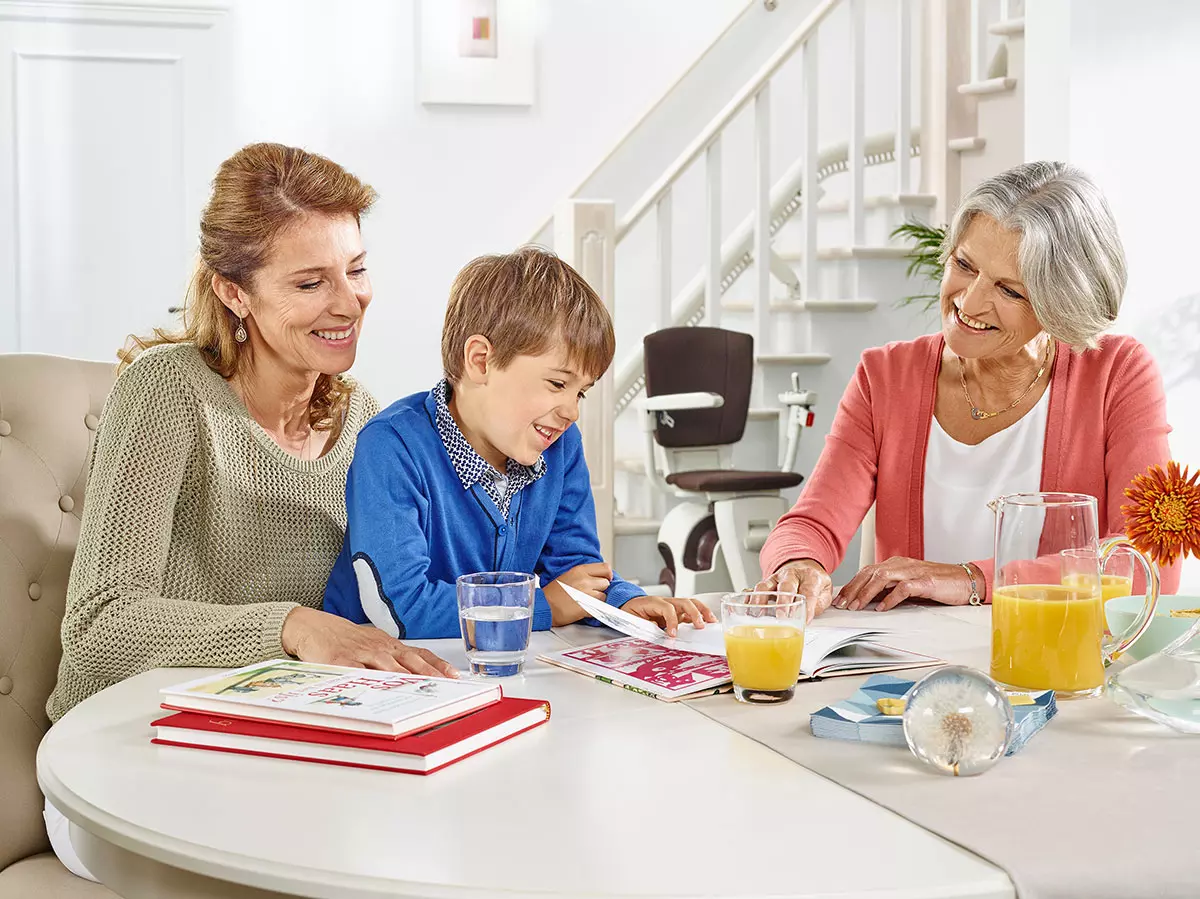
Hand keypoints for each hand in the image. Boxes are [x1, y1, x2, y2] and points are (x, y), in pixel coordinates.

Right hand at [281, 606, 457, 677]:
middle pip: (409, 663)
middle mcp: (380, 648)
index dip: (438, 665)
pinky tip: (377, 694)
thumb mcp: (374, 646)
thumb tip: (418, 680)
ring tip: (420, 693)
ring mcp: (361, 653)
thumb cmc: (347, 640)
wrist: (314, 627)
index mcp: (390, 646)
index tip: (455, 677)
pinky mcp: (341, 660)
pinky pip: (356, 673)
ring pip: (387, 668)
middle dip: (429, 676)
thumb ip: (393, 661)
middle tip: (444, 688)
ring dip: (405, 681)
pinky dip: (367, 683)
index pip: (420, 655)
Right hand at [544, 562, 612, 625]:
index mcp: (580, 570)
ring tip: (586, 601)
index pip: (605, 568)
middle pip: (606, 582)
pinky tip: (585, 609)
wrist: (544, 606)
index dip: (607, 575)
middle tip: (592, 593)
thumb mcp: (568, 575)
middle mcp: (585, 580)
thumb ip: (584, 574)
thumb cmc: (553, 593)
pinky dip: (595, 609)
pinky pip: (600, 607)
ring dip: (598, 600)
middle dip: (601, 588)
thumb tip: (598, 577)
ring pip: (604, 596)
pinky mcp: (587, 607)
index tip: (604, 579)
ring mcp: (587, 594)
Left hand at [621, 595, 717, 636]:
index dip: (672, 620)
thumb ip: (645, 625)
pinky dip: (700, 616)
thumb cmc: (629, 611)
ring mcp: (672, 606)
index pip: (667, 608)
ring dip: (702, 611)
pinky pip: (690, 612)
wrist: (627, 605)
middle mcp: (665, 601)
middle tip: (700, 626)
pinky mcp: (676, 612)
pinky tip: (708, 623)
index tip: (673, 634)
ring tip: (711, 621)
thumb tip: (657, 631)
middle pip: (684, 602)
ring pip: (690, 603)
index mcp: (653, 602)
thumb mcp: (632, 619)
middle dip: (694, 613)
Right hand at [755, 559, 831, 621]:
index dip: (808, 606)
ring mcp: (775, 578)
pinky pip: (754, 588)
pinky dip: (748, 597)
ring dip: (760, 599)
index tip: (806, 619)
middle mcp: (791, 575)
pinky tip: (745, 607)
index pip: (809, 591)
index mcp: (810, 577)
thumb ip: (818, 605)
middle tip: (781, 616)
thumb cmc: (813, 581)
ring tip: (757, 614)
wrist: (803, 565)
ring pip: (765, 585)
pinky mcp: (765, 583)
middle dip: (783, 601)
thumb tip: (807, 617)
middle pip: (786, 586)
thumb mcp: (825, 591)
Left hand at [833, 557, 976, 611]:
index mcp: (896, 564)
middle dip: (853, 589)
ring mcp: (913, 572)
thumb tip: (870, 601)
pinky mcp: (925, 582)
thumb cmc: (939, 584)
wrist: (966, 580)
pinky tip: (882, 608)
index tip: (840, 599)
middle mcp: (902, 565)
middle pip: (870, 573)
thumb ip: (891, 589)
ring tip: (857, 607)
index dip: (852, 585)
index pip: (867, 572)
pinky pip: (903, 588)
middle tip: (842, 604)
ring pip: (882, 577)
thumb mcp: (909, 585)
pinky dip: (891, 598)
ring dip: (867, 593)